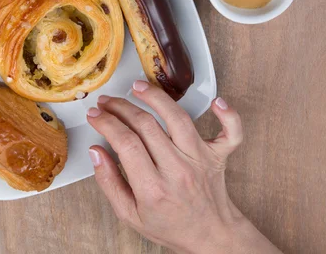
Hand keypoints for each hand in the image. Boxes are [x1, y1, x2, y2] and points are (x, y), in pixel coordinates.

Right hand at [87, 81, 280, 252]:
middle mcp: (178, 170)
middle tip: (107, 102)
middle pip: (145, 126)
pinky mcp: (218, 156)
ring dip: (155, 97)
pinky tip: (215, 101)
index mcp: (153, 188)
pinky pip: (230, 132)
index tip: (95, 115)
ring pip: (178, 118)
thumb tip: (96, 151)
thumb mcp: (129, 214)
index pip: (125, 143)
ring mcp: (200, 160)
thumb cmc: (170, 226)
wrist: (209, 237)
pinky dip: (227, 114)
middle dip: (120, 108)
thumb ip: (109, 183)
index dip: (106, 123)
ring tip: (137, 87)